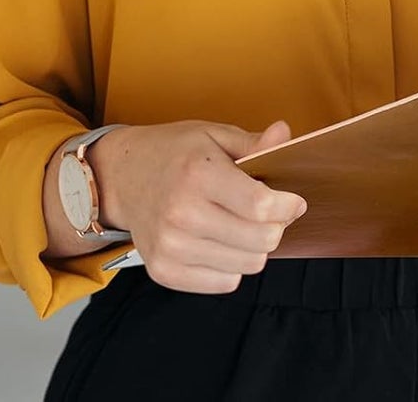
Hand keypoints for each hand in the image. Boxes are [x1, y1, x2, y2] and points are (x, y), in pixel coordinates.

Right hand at [93, 119, 306, 293]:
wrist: (122, 177)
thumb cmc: (175, 152)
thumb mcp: (214, 135)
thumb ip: (254, 142)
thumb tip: (284, 133)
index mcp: (199, 173)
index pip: (260, 205)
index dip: (288, 206)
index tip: (294, 201)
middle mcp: (181, 213)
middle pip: (259, 240)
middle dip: (276, 227)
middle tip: (271, 214)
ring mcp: (169, 246)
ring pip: (245, 265)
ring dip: (255, 247)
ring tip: (244, 226)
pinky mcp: (163, 270)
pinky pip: (223, 283)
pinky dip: (233, 266)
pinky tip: (223, 242)